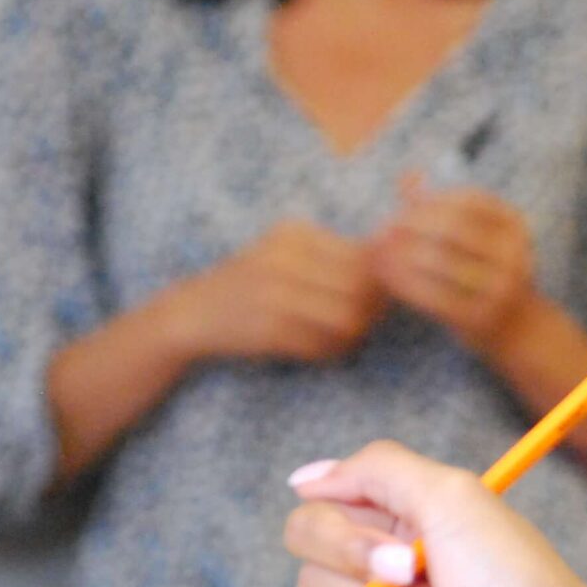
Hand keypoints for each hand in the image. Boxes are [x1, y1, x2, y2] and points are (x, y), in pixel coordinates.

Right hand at [167, 218, 384, 364]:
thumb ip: (334, 258)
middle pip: (360, 288)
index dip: (379, 283)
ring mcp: (274, 293)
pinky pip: (321, 345)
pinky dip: (330, 351)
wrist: (192, 313)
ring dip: (353, 335)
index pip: (363, 257)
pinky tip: (322, 350)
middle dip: (371, 311)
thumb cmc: (253, 286)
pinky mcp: (267, 329)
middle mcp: (285, 258)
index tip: (373, 299)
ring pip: (347, 319)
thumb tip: (394, 269)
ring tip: (343, 339)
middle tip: (363, 324)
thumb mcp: (286, 255)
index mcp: (294, 234)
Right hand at [283, 441, 586, 586]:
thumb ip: (378, 469)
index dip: (345, 535)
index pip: (315, 512)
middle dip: (370, 578)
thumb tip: (305, 477)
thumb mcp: (455, 498)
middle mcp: (385, 564)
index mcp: (399, 516)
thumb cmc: (516, 582)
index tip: (404, 551)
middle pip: (310, 567)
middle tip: (427, 580)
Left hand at [370, 175, 538, 356]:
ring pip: (440, 262)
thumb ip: (440, 207)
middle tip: (382, 229)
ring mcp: (501, 288)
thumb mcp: (474, 236)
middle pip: (453, 228)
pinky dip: (405, 284)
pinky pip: (433, 295)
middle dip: (412, 225)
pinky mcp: (481, 317)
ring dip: (402, 255)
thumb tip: (407, 175)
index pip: (468, 200)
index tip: (400, 209)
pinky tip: (386, 278)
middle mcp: (515, 254)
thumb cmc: (484, 270)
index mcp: (516, 226)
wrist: (514, 325)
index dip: (430, 201)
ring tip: (378, 251)